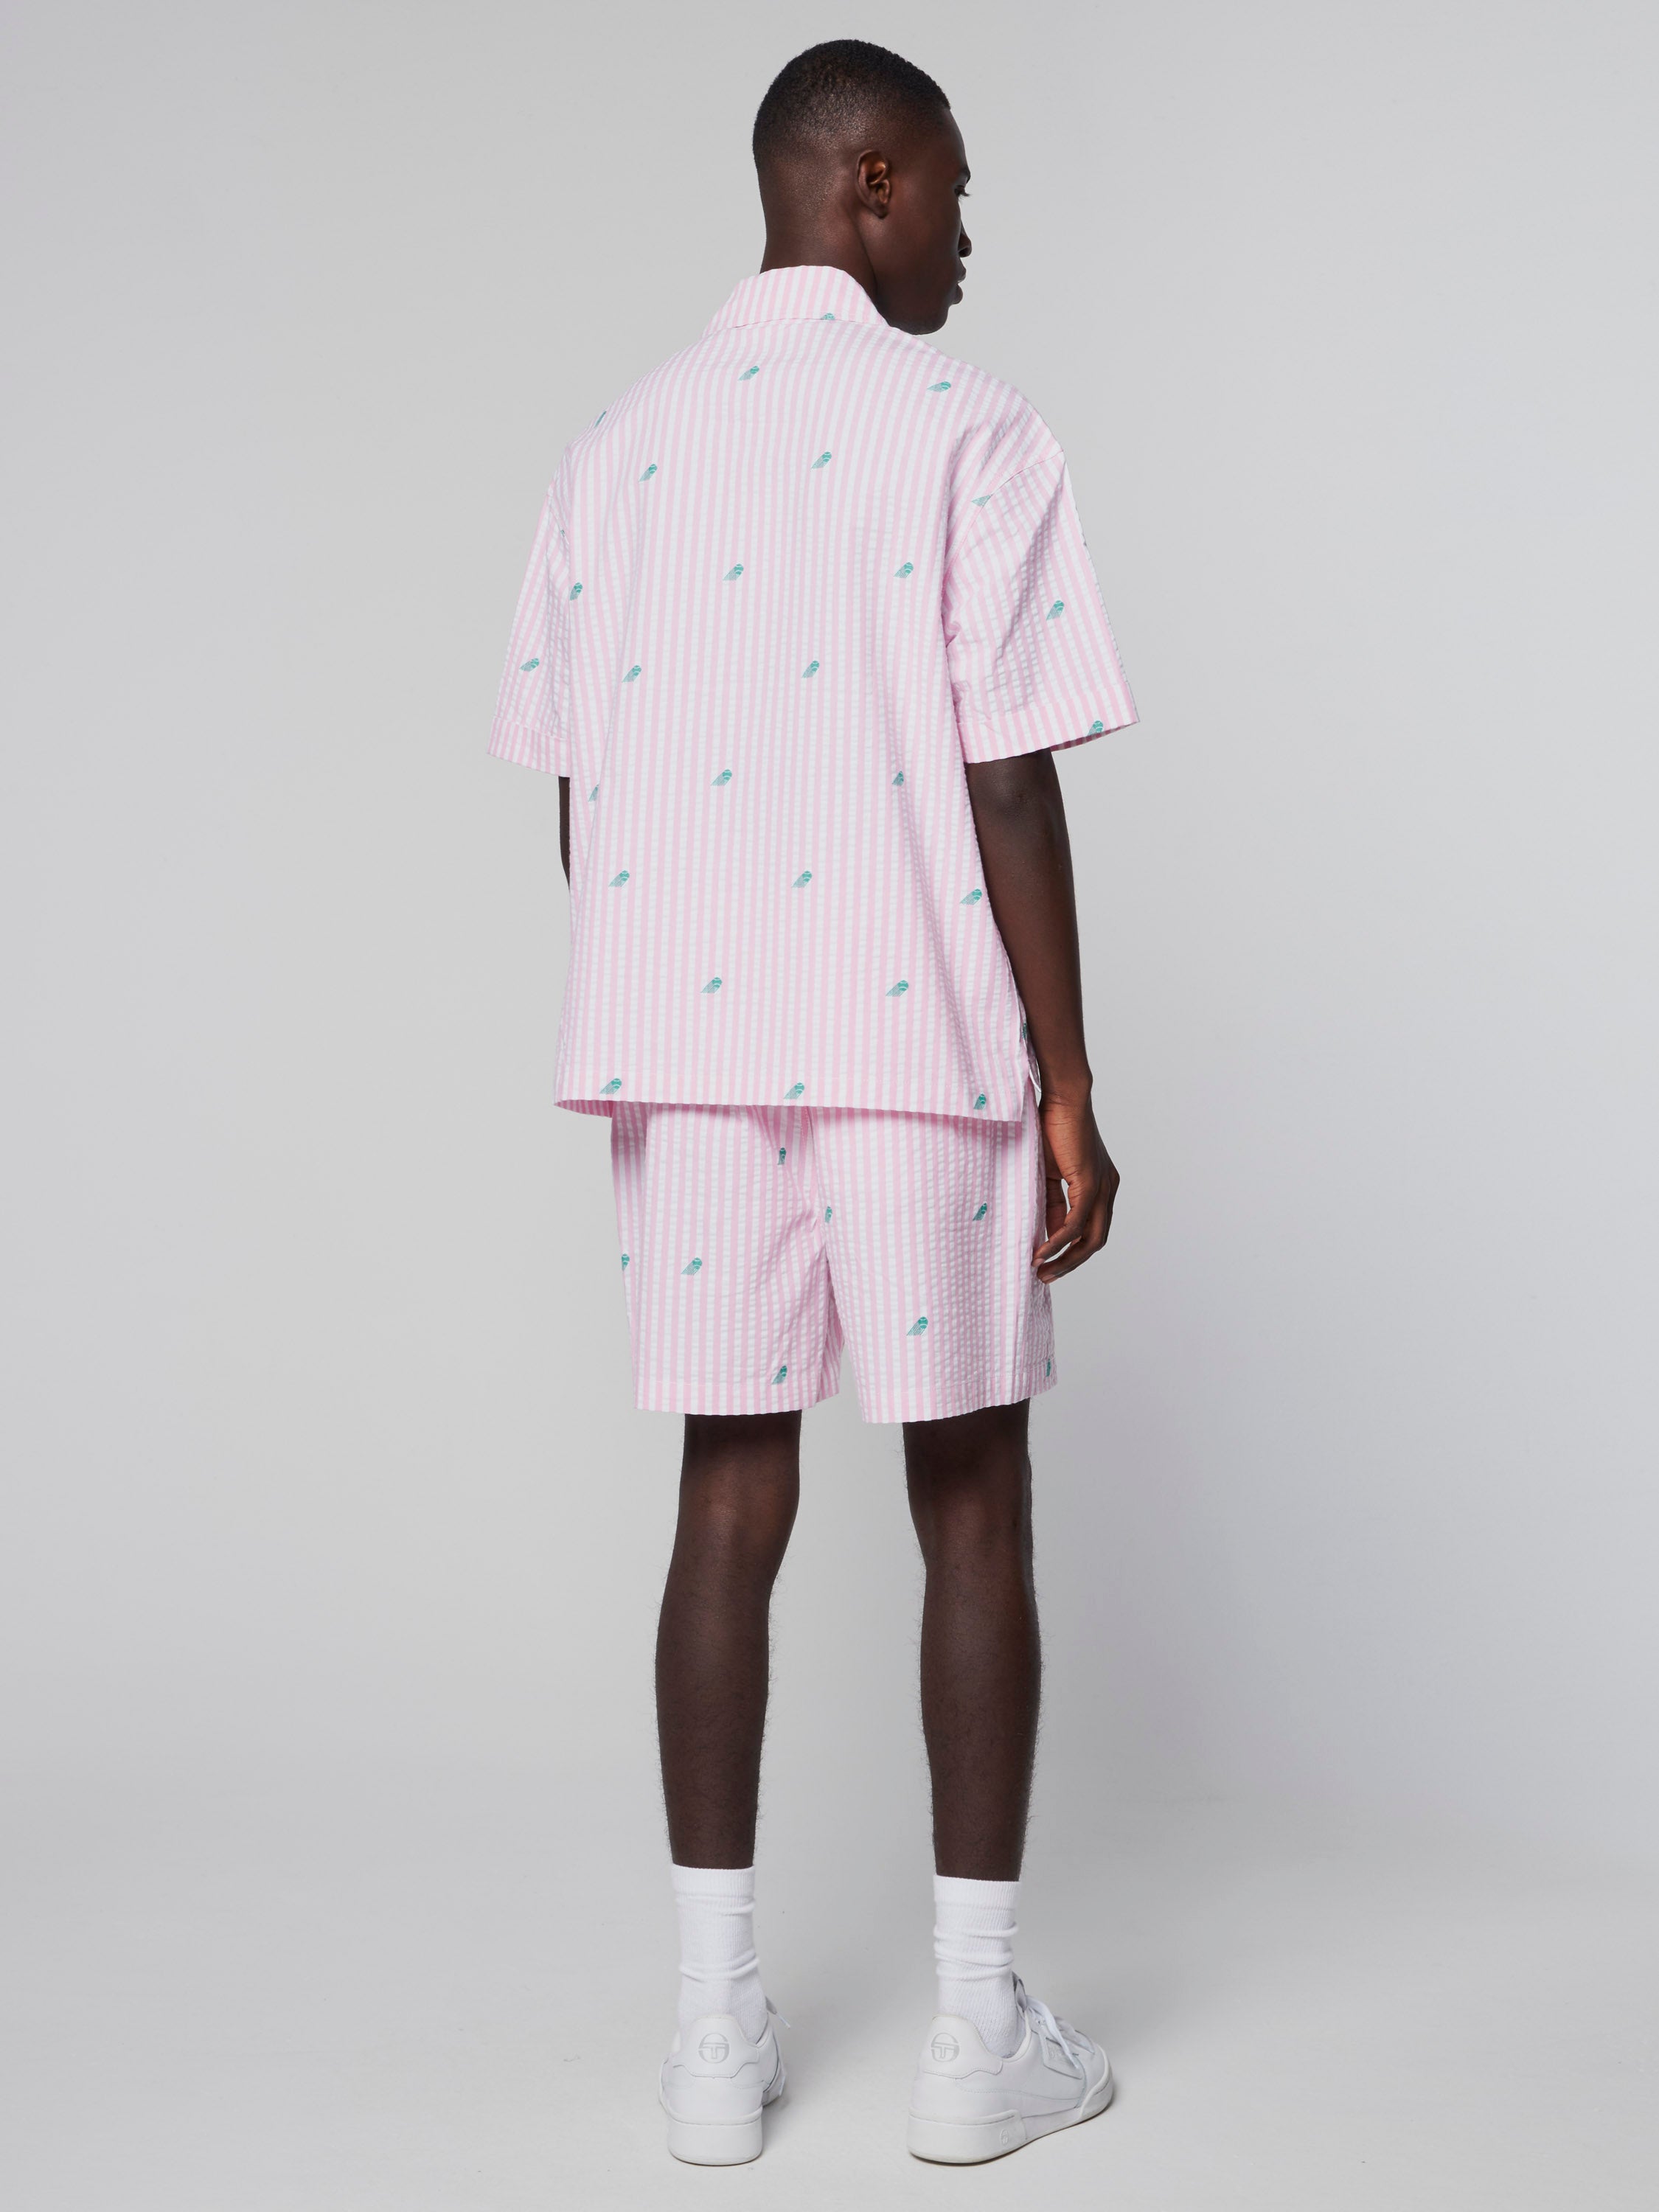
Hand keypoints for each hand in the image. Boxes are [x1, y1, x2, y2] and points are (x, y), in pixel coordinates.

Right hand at [1033, 1093, 1118, 1281]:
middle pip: (1096, 1241)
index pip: (1091, 1229)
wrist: (1062, 1098)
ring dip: (1066, 1258)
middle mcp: (1108, 1189)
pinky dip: (1059, 1241)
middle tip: (1046, 1276)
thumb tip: (1048, 1233)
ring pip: (1091, 1238)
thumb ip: (1052, 1202)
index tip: (1047, 1262)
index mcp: (1102, 1185)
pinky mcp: (1091, 1183)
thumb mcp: (1050, 1173)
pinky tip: (1042, 1251)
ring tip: (1042, 1270)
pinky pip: (1076, 1223)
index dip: (1071, 1250)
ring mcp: (1103, 1187)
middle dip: (1071, 1263)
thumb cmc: (1054, 1128)